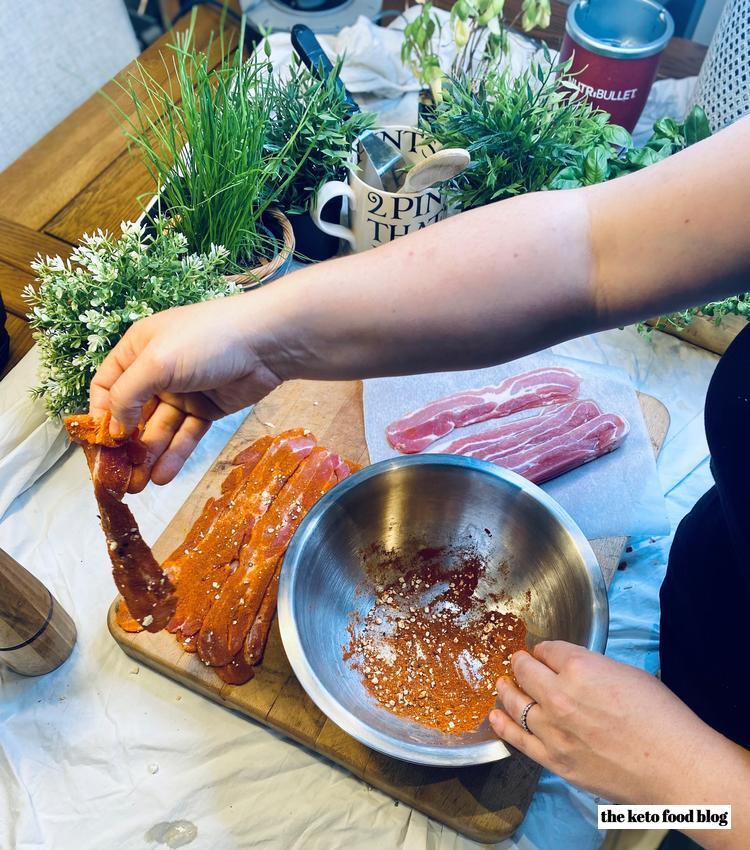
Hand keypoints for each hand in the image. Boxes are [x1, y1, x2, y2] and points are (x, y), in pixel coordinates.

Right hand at [89, 294, 283, 491]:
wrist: (265, 343)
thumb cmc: (205, 341)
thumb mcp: (155, 362)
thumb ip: (127, 395)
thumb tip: (112, 428)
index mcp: (138, 351)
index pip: (107, 385)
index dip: (100, 413)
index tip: (99, 442)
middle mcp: (157, 372)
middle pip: (133, 413)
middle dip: (125, 444)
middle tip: (118, 476)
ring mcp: (184, 392)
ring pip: (160, 429)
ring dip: (148, 455)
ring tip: (137, 485)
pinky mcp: (208, 409)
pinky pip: (186, 435)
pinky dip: (175, 455)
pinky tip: (163, 476)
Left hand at [489, 642, 722, 804]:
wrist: (675, 767)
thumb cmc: (661, 717)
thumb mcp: (625, 673)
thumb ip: (591, 667)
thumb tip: (572, 669)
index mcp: (579, 668)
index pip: (547, 650)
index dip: (545, 651)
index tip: (544, 653)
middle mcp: (559, 696)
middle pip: (524, 672)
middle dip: (520, 664)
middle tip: (518, 663)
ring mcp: (553, 730)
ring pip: (515, 703)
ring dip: (506, 691)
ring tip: (502, 685)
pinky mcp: (554, 760)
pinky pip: (518, 739)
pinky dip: (503, 725)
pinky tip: (495, 716)